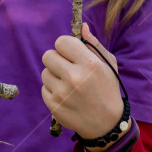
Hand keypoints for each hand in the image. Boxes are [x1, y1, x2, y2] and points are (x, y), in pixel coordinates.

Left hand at [40, 23, 122, 139]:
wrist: (106, 124)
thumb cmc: (107, 89)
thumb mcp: (108, 65)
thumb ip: (93, 44)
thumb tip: (82, 27)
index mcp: (89, 64)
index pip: (61, 42)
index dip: (65, 47)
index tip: (71, 54)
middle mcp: (74, 77)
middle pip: (47, 55)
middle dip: (56, 60)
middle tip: (67, 68)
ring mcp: (62, 93)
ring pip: (44, 72)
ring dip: (54, 76)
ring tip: (69, 84)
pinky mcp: (53, 105)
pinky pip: (44, 88)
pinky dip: (53, 90)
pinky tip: (66, 96)